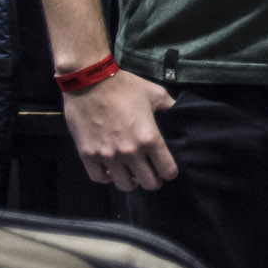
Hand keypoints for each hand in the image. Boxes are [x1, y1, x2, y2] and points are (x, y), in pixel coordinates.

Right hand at [60, 69, 177, 191]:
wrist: (89, 82)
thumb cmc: (125, 87)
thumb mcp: (155, 94)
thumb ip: (170, 107)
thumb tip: (179, 115)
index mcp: (150, 139)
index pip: (167, 171)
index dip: (170, 172)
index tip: (167, 169)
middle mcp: (130, 152)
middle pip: (148, 183)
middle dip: (153, 180)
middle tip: (151, 173)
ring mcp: (107, 156)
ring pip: (124, 185)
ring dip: (131, 181)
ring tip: (131, 173)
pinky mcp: (87, 155)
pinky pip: (99, 178)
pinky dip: (107, 177)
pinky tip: (111, 170)